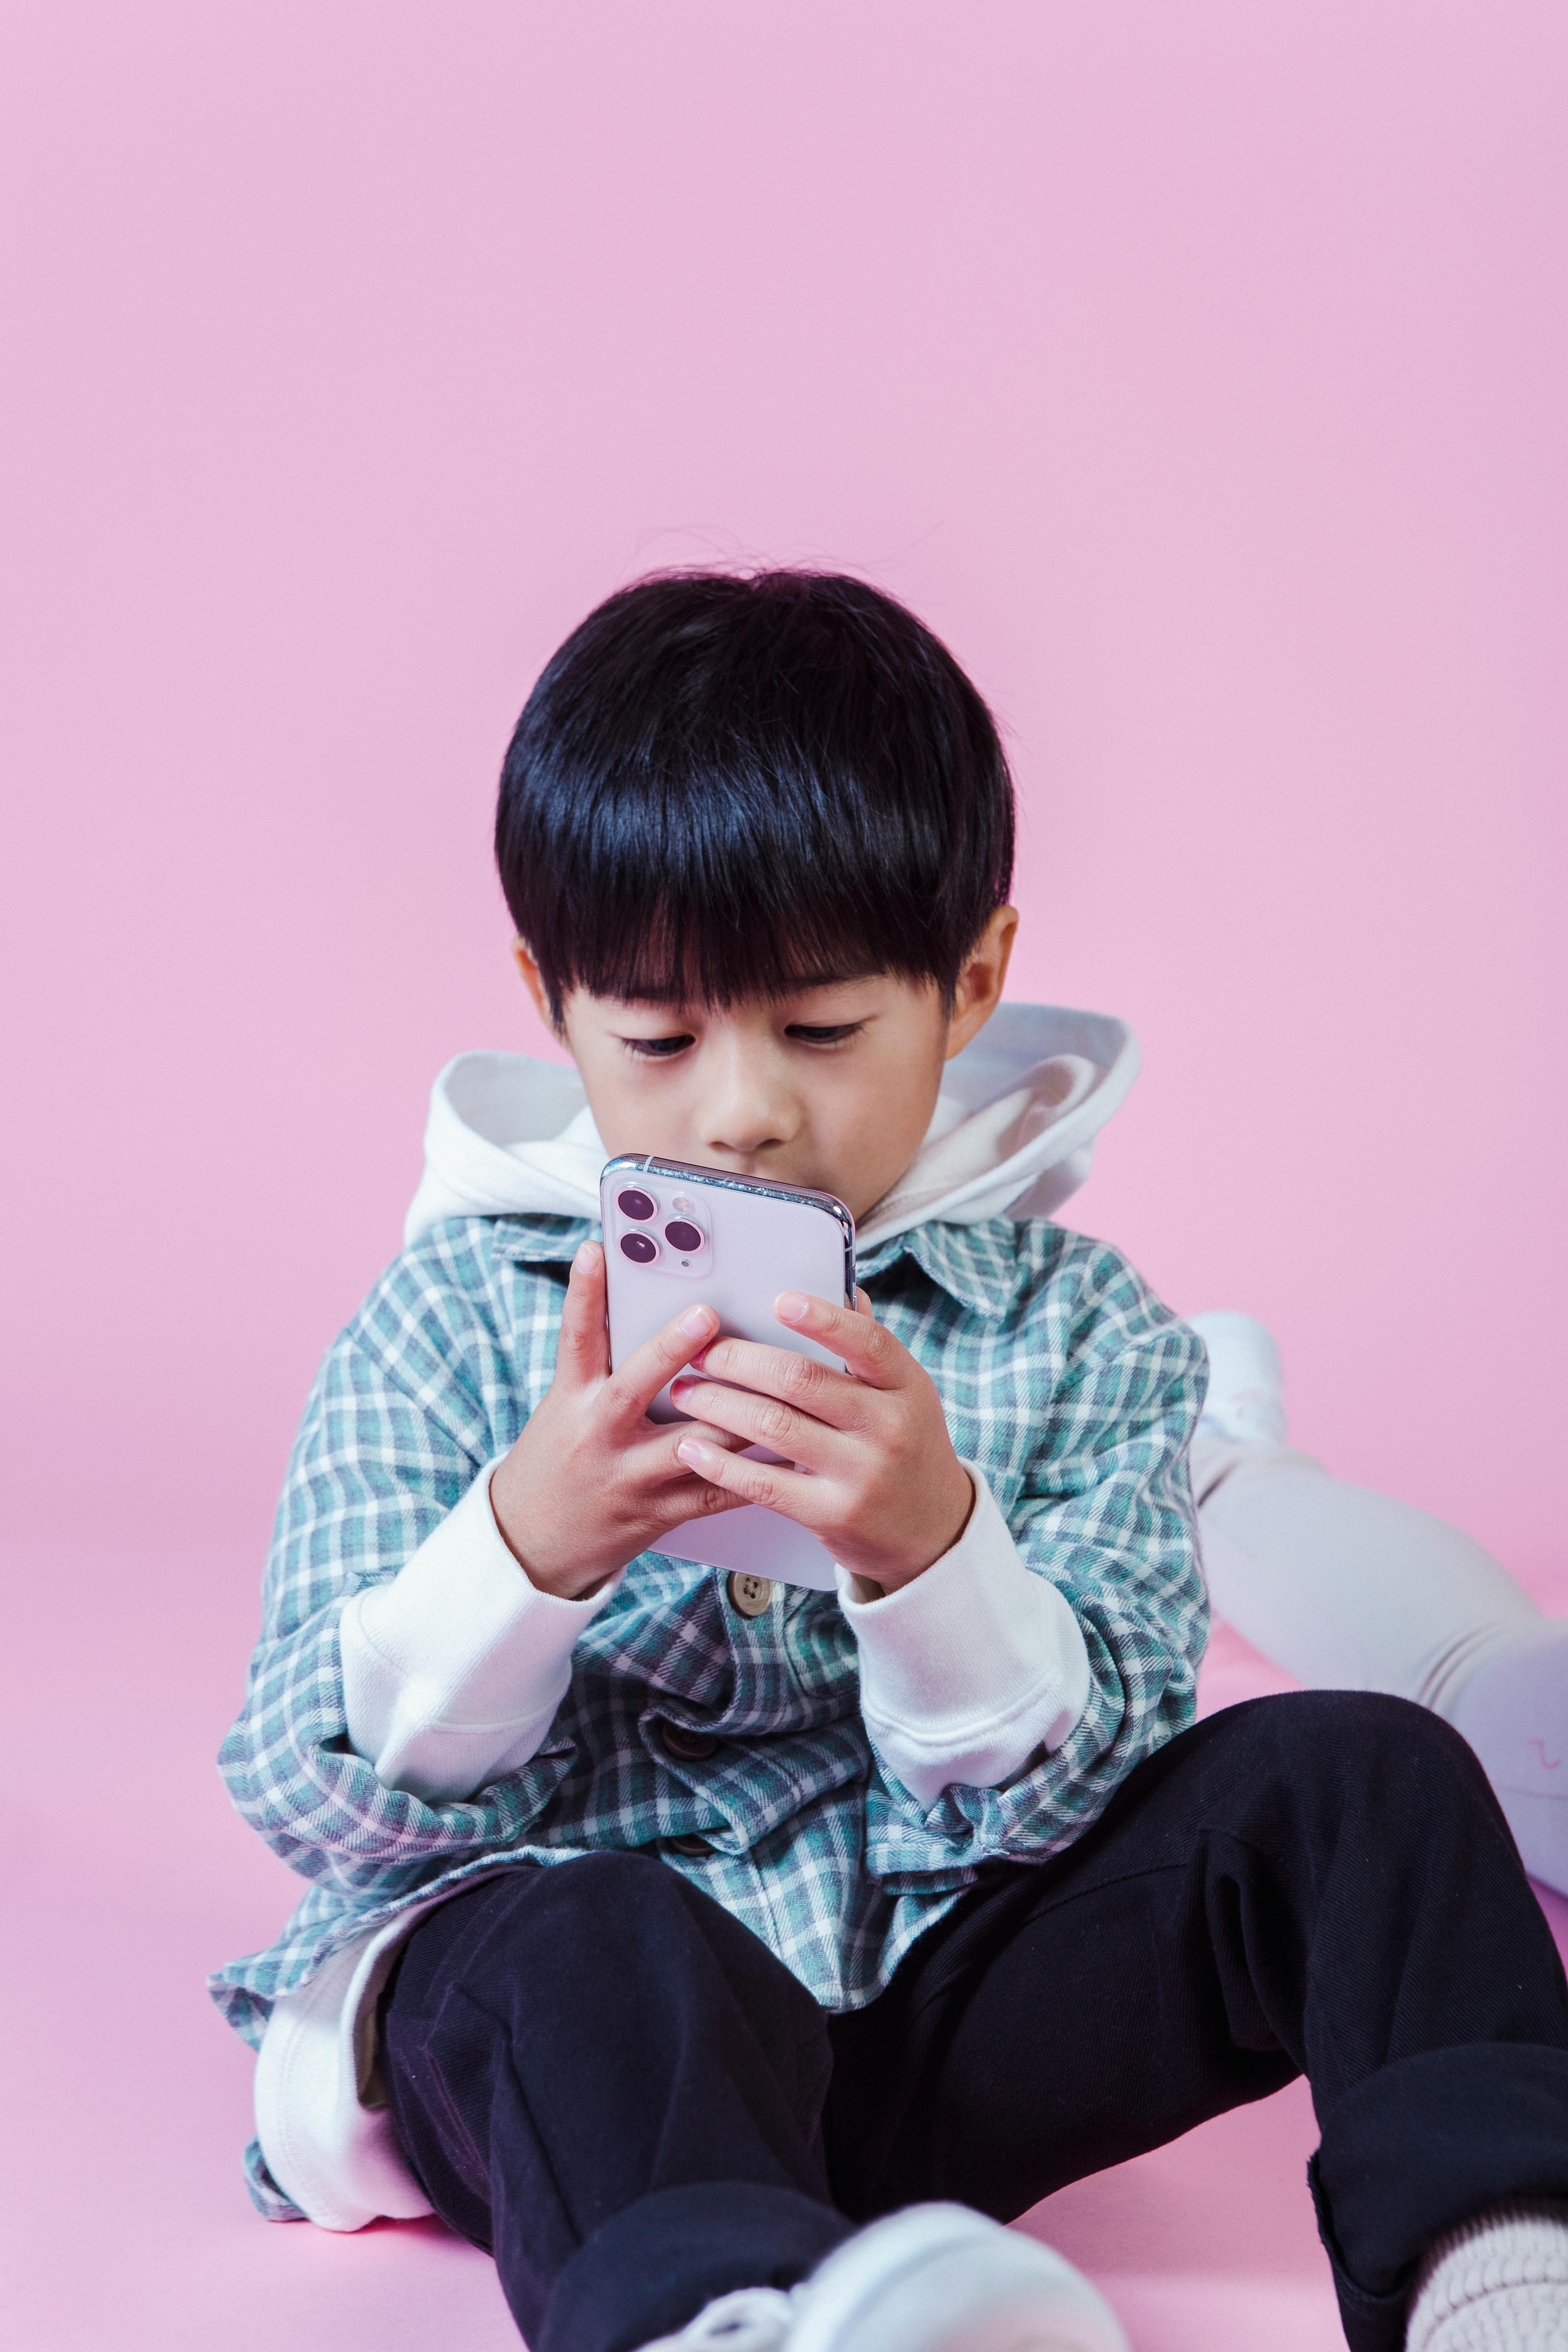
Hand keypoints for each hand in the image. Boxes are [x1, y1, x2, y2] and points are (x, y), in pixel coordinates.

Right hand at [489, 1242, 747, 1599]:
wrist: (533, 1541)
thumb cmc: (560, 1458)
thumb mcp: (564, 1405)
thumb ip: (602, 1361)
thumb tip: (638, 1298)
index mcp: (571, 1400)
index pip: (575, 1339)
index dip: (583, 1293)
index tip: (598, 1252)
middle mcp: (598, 1435)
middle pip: (632, 1386)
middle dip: (668, 1350)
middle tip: (705, 1314)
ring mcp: (630, 1477)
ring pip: (691, 1443)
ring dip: (736, 1412)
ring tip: (776, 1381)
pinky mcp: (659, 1514)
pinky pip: (715, 1492)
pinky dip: (754, 1472)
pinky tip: (789, 1451)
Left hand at [667, 1289, 974, 1594]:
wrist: (932, 1530)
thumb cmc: (905, 1446)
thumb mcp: (904, 1395)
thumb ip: (869, 1347)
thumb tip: (842, 1288)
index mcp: (907, 1387)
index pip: (867, 1342)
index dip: (823, 1319)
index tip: (779, 1300)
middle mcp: (888, 1428)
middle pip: (802, 1380)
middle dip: (738, 1361)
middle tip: (701, 1353)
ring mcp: (861, 1475)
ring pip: (774, 1426)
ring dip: (717, 1404)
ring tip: (684, 1393)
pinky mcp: (832, 1515)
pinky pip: (763, 1483)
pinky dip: (720, 1463)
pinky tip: (692, 1448)